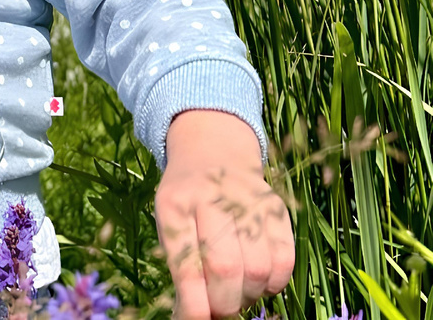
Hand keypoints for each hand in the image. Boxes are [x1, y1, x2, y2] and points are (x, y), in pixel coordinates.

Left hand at [156, 110, 294, 318]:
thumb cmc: (186, 200)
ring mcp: (247, 200)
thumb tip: (193, 318)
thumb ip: (182, 268)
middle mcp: (210, 198)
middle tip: (220, 310)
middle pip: (226, 268)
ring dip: (249, 296)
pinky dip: (274, 284)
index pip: (186, 263)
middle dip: (224, 304)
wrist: (213, 150)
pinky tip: (259, 280)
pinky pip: (284, 261)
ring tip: (237, 293)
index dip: (194, 305)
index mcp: (174, 204)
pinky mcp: (276, 207)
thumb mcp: (170, 224)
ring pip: (258, 269)